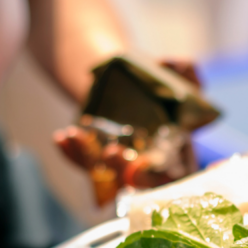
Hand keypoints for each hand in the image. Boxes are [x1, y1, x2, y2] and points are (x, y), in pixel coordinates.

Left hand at [53, 57, 200, 173]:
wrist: (125, 81)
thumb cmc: (157, 82)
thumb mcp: (178, 73)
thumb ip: (186, 70)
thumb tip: (177, 66)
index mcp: (174, 154)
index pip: (170, 176)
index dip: (157, 176)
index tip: (143, 163)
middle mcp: (147, 166)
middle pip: (134, 181)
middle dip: (121, 170)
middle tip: (111, 151)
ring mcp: (119, 166)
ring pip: (104, 174)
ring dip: (89, 159)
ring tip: (76, 136)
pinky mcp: (96, 160)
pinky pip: (83, 164)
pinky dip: (71, 153)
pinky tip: (62, 138)